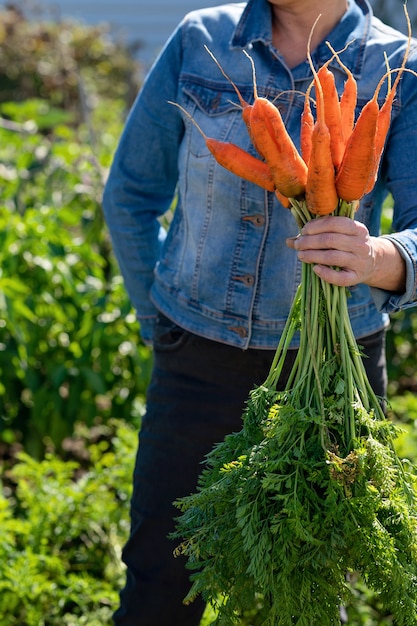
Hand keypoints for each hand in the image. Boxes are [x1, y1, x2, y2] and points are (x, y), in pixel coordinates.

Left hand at [286, 216, 405, 290]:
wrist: (372, 262)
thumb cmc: (348, 245)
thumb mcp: (338, 235)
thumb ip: (315, 235)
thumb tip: (288, 241)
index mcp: (357, 228)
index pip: (334, 223)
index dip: (315, 226)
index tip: (303, 231)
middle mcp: (361, 244)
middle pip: (331, 240)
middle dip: (310, 242)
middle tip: (298, 245)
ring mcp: (360, 261)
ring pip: (333, 257)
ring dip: (313, 256)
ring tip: (301, 255)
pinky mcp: (357, 277)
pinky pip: (340, 277)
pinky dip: (325, 273)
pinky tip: (315, 269)